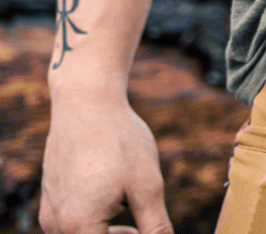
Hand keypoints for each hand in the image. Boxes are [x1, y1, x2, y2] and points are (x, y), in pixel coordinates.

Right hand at [39, 87, 172, 233]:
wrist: (87, 103)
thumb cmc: (118, 140)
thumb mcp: (148, 186)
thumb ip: (155, 226)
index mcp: (78, 225)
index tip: (146, 229)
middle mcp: (56, 224)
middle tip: (145, 226)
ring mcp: (51, 211)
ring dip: (109, 233)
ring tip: (134, 215)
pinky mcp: (52, 199)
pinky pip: (73, 223)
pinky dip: (96, 221)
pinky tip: (117, 201)